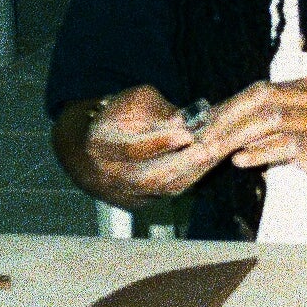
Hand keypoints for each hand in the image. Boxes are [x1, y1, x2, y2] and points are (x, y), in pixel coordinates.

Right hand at [79, 85, 222, 200]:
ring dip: (192, 171)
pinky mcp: (137, 202)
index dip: (160, 142)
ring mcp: (124, 192)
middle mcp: (109, 174)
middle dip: (182, 163)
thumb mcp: (134, 103)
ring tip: (213, 154)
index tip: (186, 134)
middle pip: (149, 177)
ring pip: (162, 189)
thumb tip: (187, 123)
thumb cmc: (118, 117)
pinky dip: (188, 177)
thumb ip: (159, 112)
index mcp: (100, 144)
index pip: (131, 149)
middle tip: (208, 150)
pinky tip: (205, 163)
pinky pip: (168, 193)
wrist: (94, 147)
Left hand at [198, 78, 306, 202]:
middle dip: (227, 118)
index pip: (261, 90)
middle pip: (262, 98)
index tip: (202, 125)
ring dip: (237, 136)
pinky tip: (242, 161)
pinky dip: (261, 152)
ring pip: (271, 119)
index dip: (229, 106)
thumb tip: (232, 134)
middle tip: (201, 137)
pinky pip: (288, 144)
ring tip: (214, 151)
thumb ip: (276, 127)